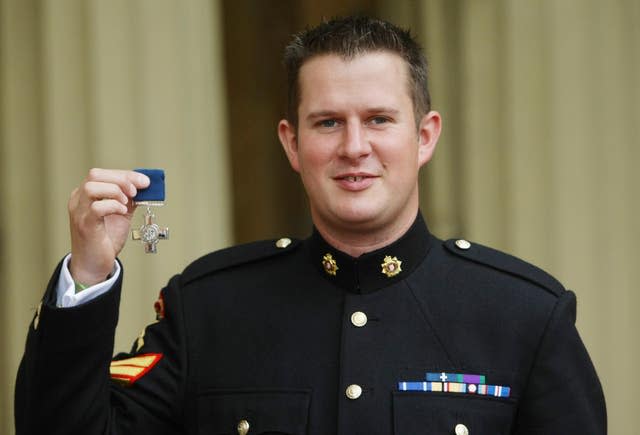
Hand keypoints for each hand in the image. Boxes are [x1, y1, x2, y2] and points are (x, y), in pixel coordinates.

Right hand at [68, 169, 149, 284]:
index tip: (144, 181)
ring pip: (92, 187)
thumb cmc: (105, 239)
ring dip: (115, 191)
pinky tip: (122, 212)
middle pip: (95, 175)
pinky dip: (113, 206)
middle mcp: (78, 200)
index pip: (102, 174)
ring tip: (126, 204)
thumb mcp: (120, 214)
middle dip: (121, 179)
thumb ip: (129, 200)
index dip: (125, 174)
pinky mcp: (85, 226)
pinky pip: (96, 207)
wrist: (94, 265)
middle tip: (135, 192)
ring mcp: (79, 213)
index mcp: (85, 195)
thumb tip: (144, 187)